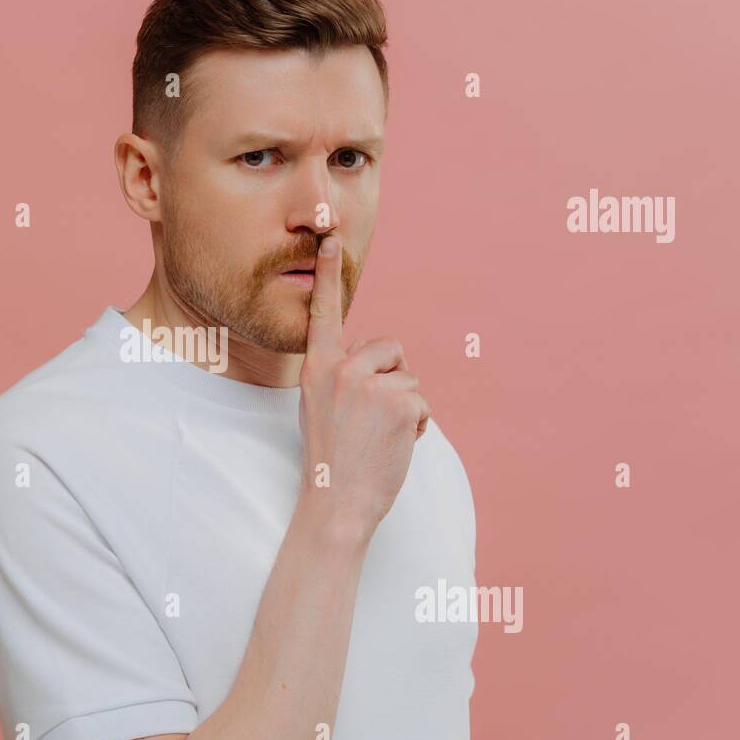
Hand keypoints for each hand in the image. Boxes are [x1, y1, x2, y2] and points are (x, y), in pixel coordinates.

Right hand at [297, 234, 431, 540]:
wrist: (336, 503)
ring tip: (378, 438)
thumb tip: (377, 357)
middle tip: (372, 418)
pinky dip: (417, 426)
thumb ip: (340, 375)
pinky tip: (394, 445)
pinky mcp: (401, 404)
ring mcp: (371, 385)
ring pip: (409, 379)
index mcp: (317, 368)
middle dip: (394, 377)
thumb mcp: (321, 407)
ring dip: (405, 409)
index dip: (330, 274)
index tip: (331, 237)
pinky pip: (422, 402)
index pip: (325, 313)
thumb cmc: (332, 459)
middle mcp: (341, 369)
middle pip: (391, 348)